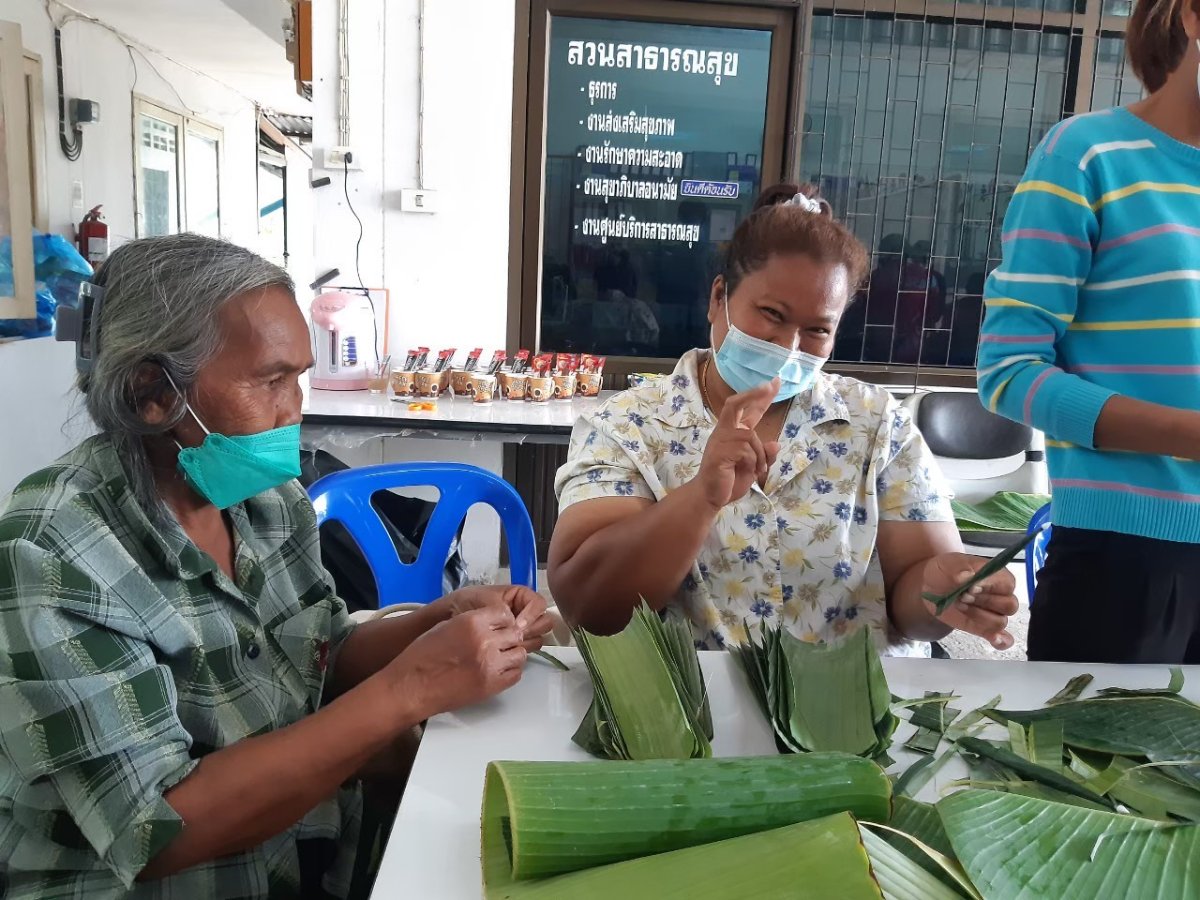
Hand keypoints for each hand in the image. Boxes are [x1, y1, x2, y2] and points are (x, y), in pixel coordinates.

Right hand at [385, 605, 526, 719]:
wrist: (411, 687)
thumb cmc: (421, 656)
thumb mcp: (445, 626)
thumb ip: (472, 622)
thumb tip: (491, 623)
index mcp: (472, 622)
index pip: (504, 614)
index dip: (502, 621)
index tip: (498, 627)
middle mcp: (485, 641)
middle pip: (515, 634)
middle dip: (508, 637)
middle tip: (499, 643)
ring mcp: (491, 664)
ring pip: (519, 654)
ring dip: (511, 654)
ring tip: (498, 657)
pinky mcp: (492, 685)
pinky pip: (515, 674)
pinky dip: (510, 671)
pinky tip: (497, 670)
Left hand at [437, 585, 553, 650]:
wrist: (450, 617)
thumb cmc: (467, 602)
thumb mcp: (485, 601)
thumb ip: (502, 611)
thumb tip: (515, 626)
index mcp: (520, 596)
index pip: (539, 604)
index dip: (531, 615)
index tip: (517, 626)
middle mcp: (525, 612)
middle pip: (544, 621)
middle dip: (533, 629)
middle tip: (516, 637)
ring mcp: (521, 628)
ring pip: (539, 636)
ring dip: (529, 641)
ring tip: (511, 645)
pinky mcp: (515, 643)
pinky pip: (528, 648)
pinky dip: (522, 650)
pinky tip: (508, 652)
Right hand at [693, 378, 781, 509]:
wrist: (711, 497)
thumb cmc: (730, 481)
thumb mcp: (755, 467)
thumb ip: (765, 455)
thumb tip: (776, 444)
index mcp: (733, 432)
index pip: (747, 409)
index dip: (761, 395)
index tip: (776, 381)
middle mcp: (725, 432)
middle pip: (734, 404)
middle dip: (753, 394)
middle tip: (769, 386)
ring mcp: (720, 441)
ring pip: (750, 436)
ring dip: (760, 455)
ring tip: (757, 469)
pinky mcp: (719, 453)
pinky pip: (745, 450)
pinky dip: (753, 462)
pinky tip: (748, 471)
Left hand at [922, 553, 1018, 650]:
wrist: (931, 586)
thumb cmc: (945, 571)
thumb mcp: (948, 564)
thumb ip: (960, 568)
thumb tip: (967, 575)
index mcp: (997, 575)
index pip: (1008, 584)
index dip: (990, 587)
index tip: (971, 586)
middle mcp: (1000, 595)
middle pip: (1009, 606)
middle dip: (984, 602)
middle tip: (963, 596)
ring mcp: (993, 613)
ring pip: (1001, 622)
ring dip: (979, 617)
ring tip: (961, 606)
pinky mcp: (984, 628)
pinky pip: (1003, 639)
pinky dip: (1000, 640)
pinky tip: (993, 639)